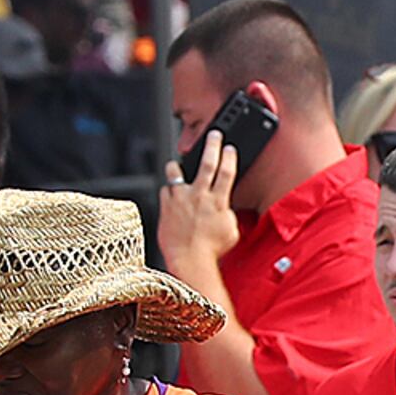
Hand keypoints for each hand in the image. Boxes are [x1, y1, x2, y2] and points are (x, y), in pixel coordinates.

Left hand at [156, 126, 241, 285]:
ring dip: (176, 166)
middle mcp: (199, 196)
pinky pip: (164, 191)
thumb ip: (227, 215)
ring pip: (176, 173)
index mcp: (218, 201)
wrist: (189, 259)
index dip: (229, 157)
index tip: (229, 147)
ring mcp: (180, 200)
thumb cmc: (211, 250)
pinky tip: (169, 192)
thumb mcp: (231, 232)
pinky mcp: (166, 207)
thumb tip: (224, 210)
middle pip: (206, 164)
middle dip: (211, 146)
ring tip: (175, 163)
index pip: (227, 172)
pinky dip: (167, 190)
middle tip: (213, 135)